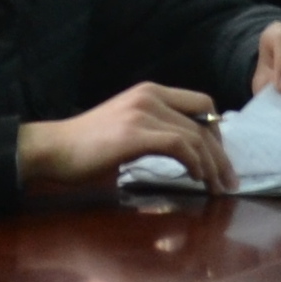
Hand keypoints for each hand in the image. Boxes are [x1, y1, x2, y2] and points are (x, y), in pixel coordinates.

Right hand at [17, 82, 226, 192]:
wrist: (52, 150)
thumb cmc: (86, 148)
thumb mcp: (128, 131)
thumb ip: (156, 133)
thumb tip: (186, 153)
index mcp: (151, 92)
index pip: (201, 104)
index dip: (217, 132)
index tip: (220, 160)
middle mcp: (151, 96)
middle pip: (205, 122)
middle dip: (221, 155)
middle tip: (228, 182)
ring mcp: (143, 113)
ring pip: (196, 136)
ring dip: (212, 166)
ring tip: (216, 188)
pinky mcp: (135, 133)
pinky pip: (180, 146)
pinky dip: (194, 164)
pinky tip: (196, 180)